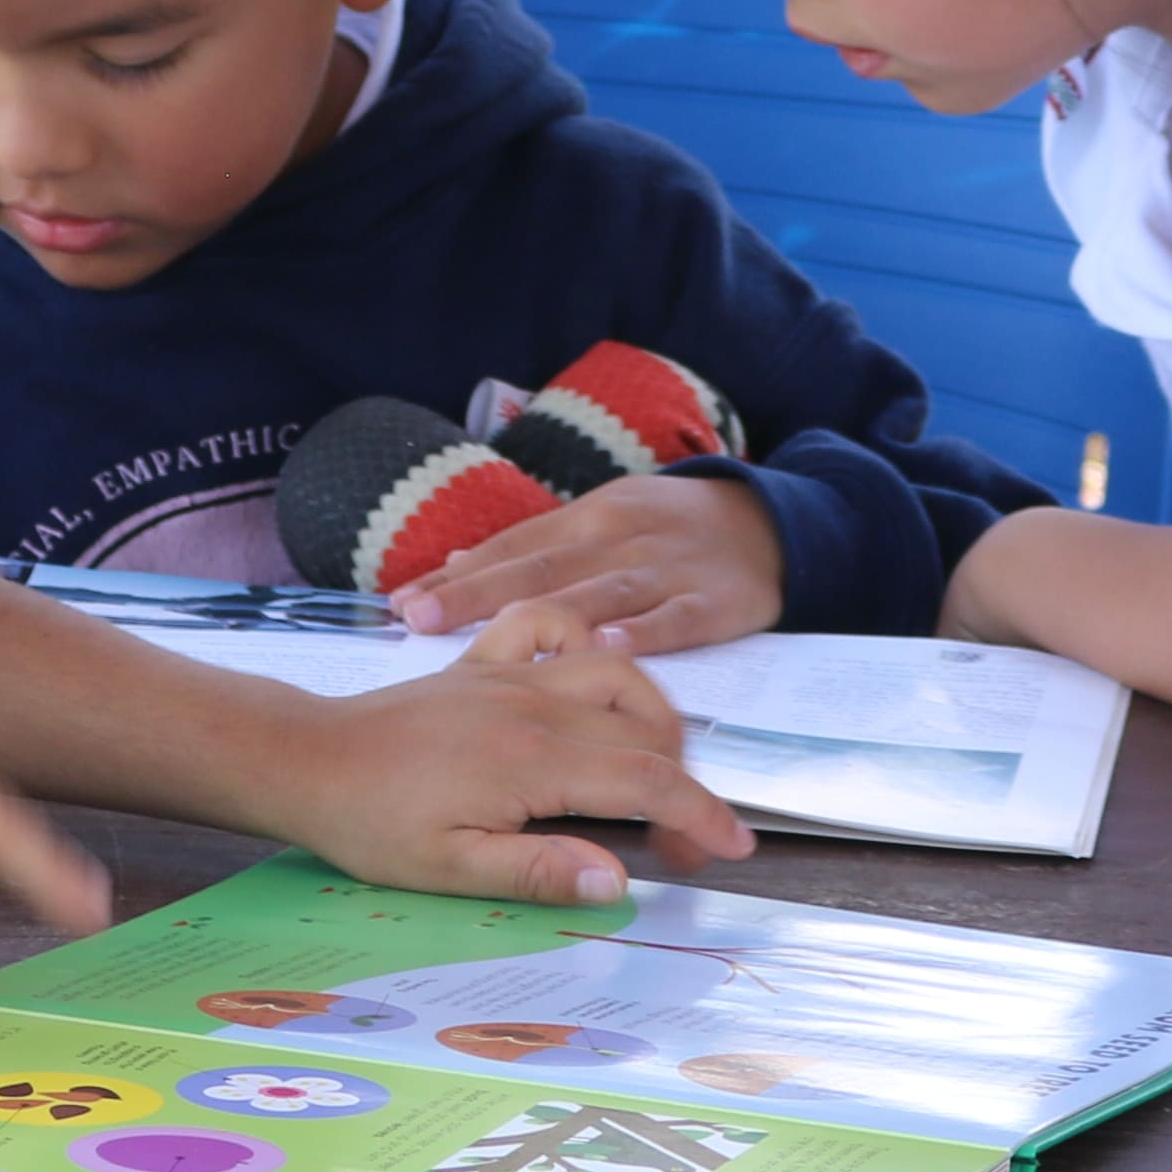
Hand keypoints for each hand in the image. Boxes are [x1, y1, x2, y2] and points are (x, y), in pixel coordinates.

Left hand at [272, 602, 750, 903]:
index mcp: (532, 761)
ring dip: (656, 714)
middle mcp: (532, 705)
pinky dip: (584, 642)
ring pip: (617, 671)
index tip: (734, 847)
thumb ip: (537, 872)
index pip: (647, 782)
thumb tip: (616, 881)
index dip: (702, 813)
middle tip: (688, 842)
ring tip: (659, 768)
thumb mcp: (450, 870)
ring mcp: (509, 675)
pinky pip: (547, 626)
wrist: (305, 761)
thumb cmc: (371, 823)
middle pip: (646, 731)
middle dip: (686, 785)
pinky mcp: (482, 663)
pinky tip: (592, 679)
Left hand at [389, 470, 787, 656]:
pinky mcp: (713, 602)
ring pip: (600, 596)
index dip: (456, 577)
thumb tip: (455, 561)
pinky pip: (675, 620)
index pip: (509, 549)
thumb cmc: (664, 533)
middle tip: (420, 618)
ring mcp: (665, 570)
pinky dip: (645, 633)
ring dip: (547, 621)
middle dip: (476, 595)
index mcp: (585, 522)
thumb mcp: (599, 521)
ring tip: (493, 643)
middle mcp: (616, 540)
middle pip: (540, 572)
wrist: (770, 526)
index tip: (401, 604)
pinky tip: (610, 650)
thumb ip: (532, 547)